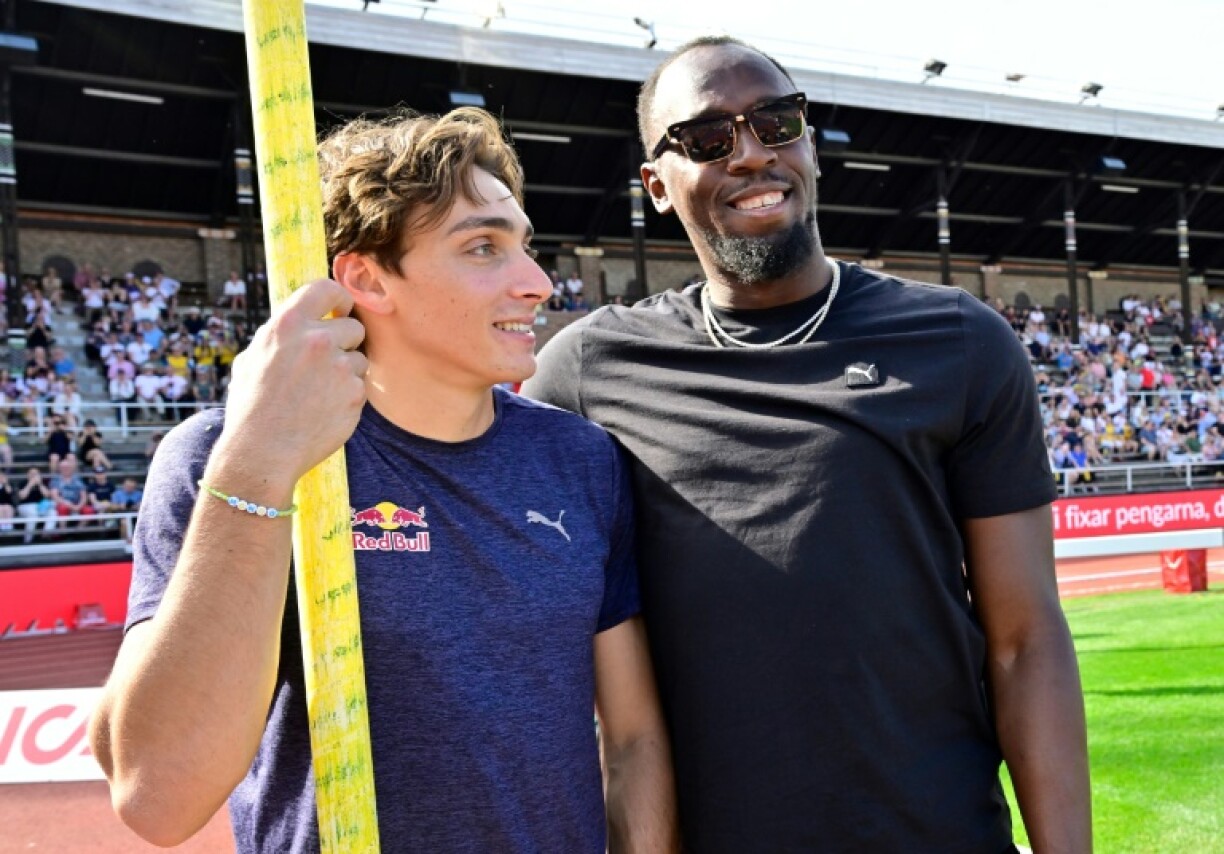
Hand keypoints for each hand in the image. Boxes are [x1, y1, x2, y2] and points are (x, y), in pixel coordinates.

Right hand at [216, 279, 366, 484]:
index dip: (339, 298)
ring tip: (318, 393)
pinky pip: (360, 386)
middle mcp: (317, 340)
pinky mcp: (355, 393)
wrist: (262, 451)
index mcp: (287, 324)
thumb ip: (280, 335)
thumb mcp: (252, 358)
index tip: (341, 309)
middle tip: (325, 364)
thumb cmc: (251, 406)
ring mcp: (339, 366)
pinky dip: (348, 397)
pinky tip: (324, 410)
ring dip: (346, 372)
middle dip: (345, 343)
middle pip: (354, 327)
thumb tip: (299, 320)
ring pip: (360, 359)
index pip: (327, 288)